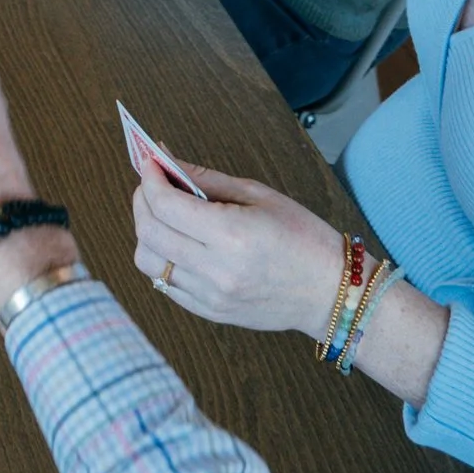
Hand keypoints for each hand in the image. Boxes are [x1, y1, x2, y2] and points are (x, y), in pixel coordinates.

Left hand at [130, 161, 351, 335]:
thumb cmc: (302, 236)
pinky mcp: (211, 313)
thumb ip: (205, 178)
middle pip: (149, 232)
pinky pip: (164, 284)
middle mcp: (216, 270)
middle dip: (142, 200)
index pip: (165, 204)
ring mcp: (211, 296)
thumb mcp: (258, 194)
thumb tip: (165, 159)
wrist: (331, 292)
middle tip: (152, 182)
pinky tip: (178, 241)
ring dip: (147, 232)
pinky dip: (162, 258)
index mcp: (231, 235)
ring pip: (149, 262)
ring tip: (165, 214)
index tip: (149, 161)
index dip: (149, 178)